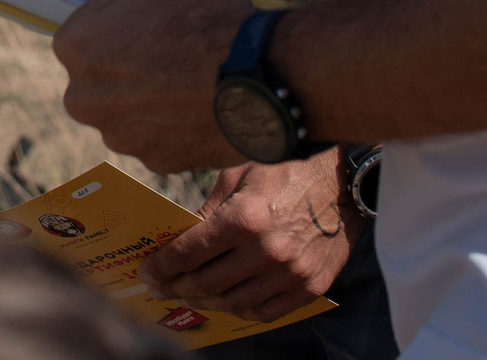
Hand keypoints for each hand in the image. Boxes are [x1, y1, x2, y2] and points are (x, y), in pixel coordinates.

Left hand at [53, 0, 252, 170]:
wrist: (260, 81)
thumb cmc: (213, 18)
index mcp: (74, 45)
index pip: (88, 25)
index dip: (122, 17)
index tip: (153, 15)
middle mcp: (83, 98)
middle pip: (102, 72)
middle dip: (129, 61)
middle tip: (171, 47)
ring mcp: (119, 135)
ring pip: (129, 109)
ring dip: (150, 95)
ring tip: (192, 76)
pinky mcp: (156, 162)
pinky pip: (161, 137)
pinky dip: (177, 124)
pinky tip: (203, 104)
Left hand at [139, 151, 357, 320]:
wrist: (340, 188)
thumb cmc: (282, 175)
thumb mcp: (237, 179)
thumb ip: (208, 211)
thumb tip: (179, 237)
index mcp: (244, 218)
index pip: (190, 253)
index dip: (163, 266)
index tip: (146, 271)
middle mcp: (267, 251)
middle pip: (207, 283)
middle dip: (175, 287)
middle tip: (159, 288)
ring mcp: (291, 274)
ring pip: (234, 303)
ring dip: (203, 303)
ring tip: (186, 296)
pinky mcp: (310, 288)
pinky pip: (265, 312)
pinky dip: (239, 310)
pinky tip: (223, 302)